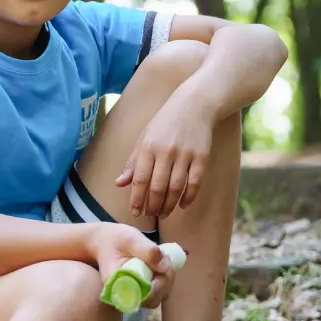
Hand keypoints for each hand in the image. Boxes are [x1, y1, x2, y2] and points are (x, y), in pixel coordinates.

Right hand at [89, 223, 175, 308]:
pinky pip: (158, 291)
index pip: (142, 297)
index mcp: (117, 285)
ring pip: (159, 296)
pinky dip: (164, 278)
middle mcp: (124, 296)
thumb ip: (148, 251)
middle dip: (165, 279)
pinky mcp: (140, 291)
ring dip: (167, 278)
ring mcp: (133, 295)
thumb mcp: (131, 238)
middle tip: (165, 257)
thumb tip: (165, 267)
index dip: (157, 286)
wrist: (104, 242)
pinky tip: (161, 263)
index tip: (163, 268)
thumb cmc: (115, 239)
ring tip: (163, 258)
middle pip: (154, 299)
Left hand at [116, 90, 214, 218]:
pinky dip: (188, 197)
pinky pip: (194, 183)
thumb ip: (133, 162)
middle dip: (152, 206)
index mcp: (149, 147)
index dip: (137, 199)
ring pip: (176, 188)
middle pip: (158, 187)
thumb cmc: (165, 122)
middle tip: (150, 215)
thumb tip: (119, 184)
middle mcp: (166, 151)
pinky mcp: (201, 157)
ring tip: (163, 213)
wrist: (194, 105)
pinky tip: (183, 205)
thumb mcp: (145, 138)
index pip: (140, 179)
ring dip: (169, 205)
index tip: (135, 212)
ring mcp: (185, 154)